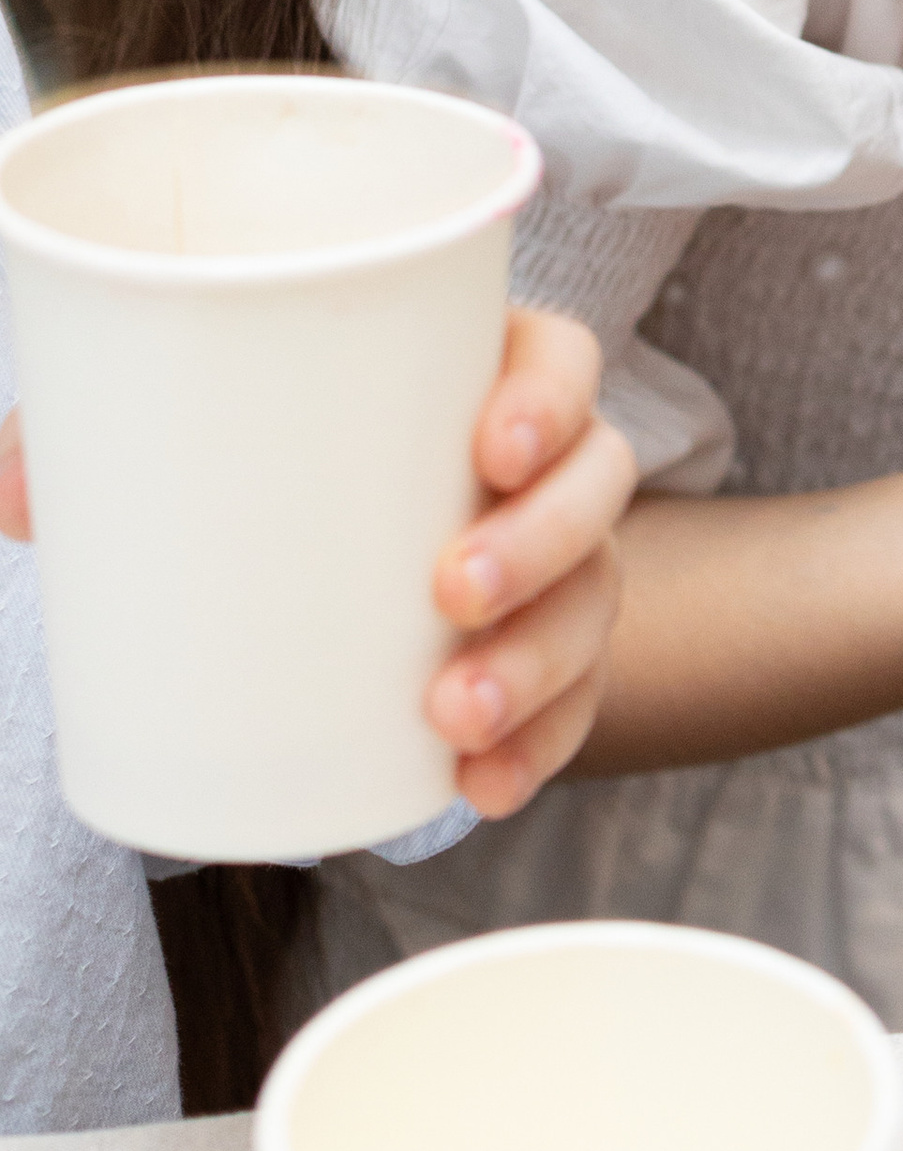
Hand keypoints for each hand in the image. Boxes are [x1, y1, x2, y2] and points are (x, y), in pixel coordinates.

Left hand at [3, 315, 635, 823]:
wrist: (308, 566)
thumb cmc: (264, 462)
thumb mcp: (184, 434)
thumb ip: (101, 439)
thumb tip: (14, 488)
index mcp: (480, 376)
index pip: (563, 363)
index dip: (550, 398)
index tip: (489, 444)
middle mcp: (543, 470)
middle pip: (596, 487)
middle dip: (540, 543)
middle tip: (451, 593)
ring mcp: (558, 570)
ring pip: (593, 604)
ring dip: (539, 663)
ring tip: (452, 716)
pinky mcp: (547, 663)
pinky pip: (577, 708)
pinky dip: (540, 749)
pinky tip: (481, 787)